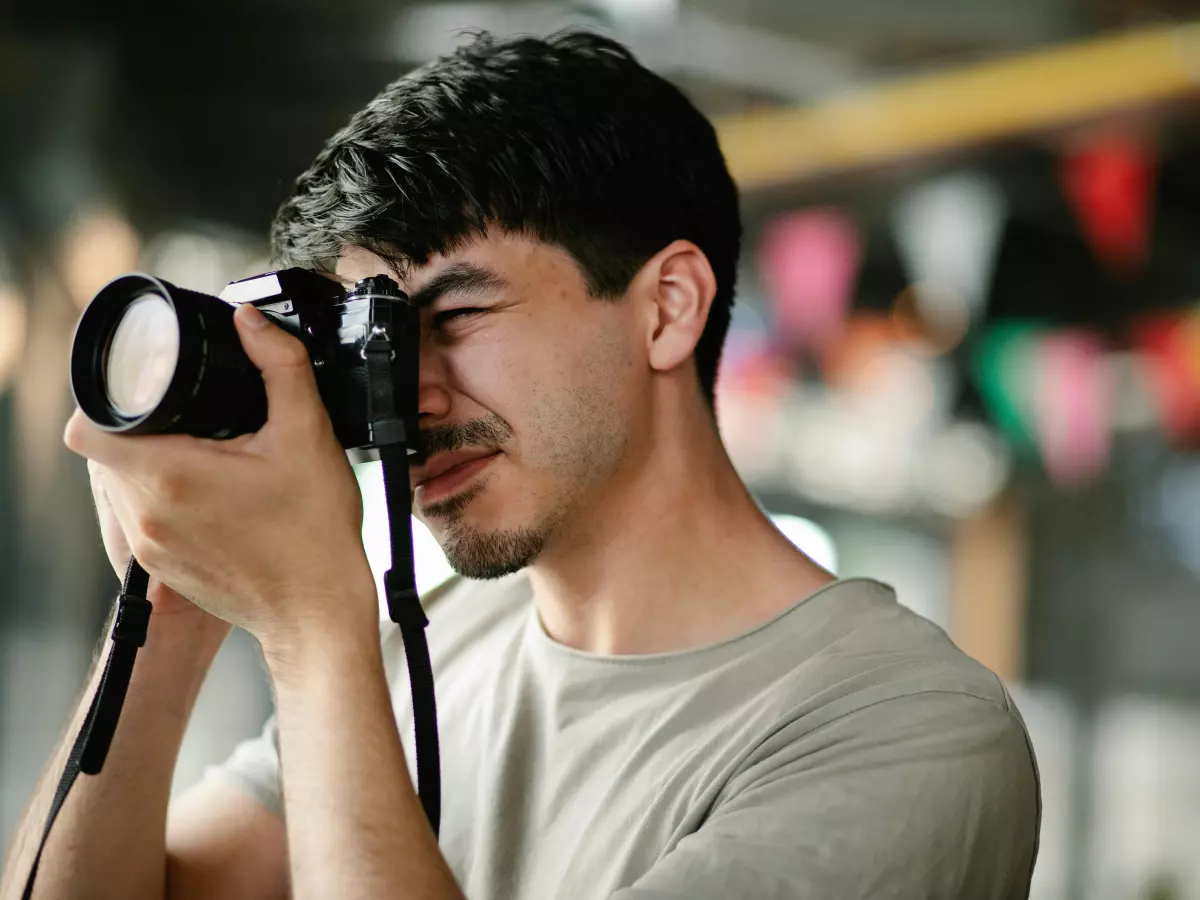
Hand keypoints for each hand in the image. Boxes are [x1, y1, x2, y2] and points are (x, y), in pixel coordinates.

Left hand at [63, 304, 377, 649]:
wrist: (319, 611)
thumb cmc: (316, 533)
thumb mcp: (308, 433)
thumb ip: (280, 365)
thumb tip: (250, 322)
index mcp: (172, 475)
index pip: (87, 427)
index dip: (108, 399)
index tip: (150, 392)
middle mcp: (147, 514)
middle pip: (104, 452)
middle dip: (139, 427)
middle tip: (193, 420)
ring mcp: (150, 546)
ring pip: (120, 484)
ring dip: (150, 462)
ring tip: (206, 455)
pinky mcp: (161, 567)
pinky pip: (141, 517)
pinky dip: (164, 497)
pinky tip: (213, 495)